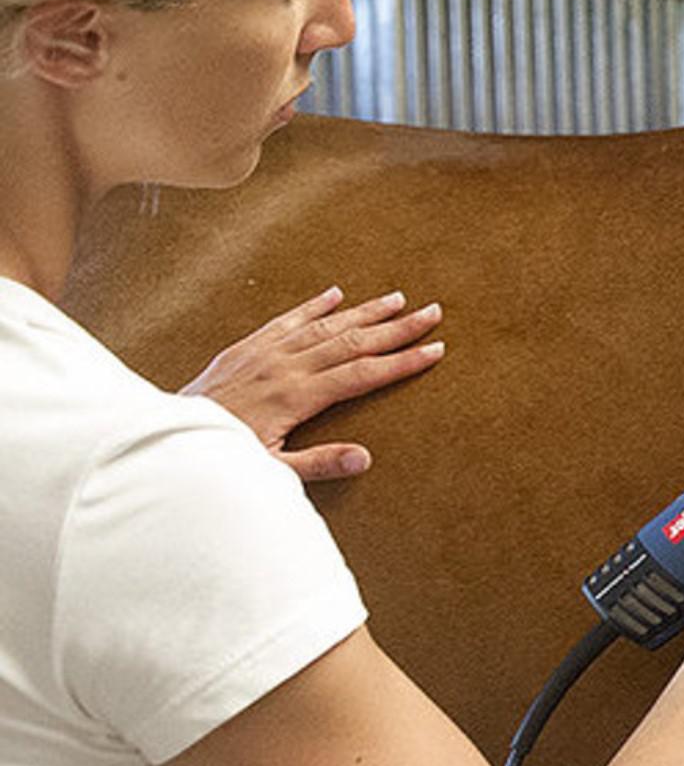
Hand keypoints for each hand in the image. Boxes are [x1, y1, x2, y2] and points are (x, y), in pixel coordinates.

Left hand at [180, 286, 444, 480]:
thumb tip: (365, 459)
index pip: (363, 373)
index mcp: (297, 395)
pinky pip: (285, 320)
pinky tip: (334, 293)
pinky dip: (311, 305)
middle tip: (432, 312)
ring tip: (397, 298)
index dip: (402, 362)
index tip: (435, 350)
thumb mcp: (270, 472)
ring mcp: (264, 353)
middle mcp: (284, 366)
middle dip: (396, 327)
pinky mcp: (245, 349)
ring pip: (324, 324)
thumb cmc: (221, 458)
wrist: (165, 440)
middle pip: (352, 340)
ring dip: (363, 310)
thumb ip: (319, 464)